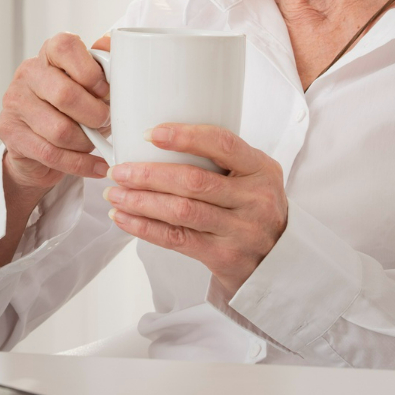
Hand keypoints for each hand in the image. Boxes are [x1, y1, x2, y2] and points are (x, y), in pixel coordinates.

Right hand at [0, 33, 112, 197]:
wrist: (41, 145)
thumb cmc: (73, 109)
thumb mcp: (92, 87)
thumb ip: (104, 66)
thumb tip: (112, 43)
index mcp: (49, 53)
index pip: (66, 46)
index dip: (91, 72)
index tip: (105, 91)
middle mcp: (28, 72)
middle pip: (64, 94)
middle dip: (94, 115)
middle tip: (106, 122)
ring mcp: (14, 101)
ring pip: (59, 130)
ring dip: (86, 143)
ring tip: (96, 144)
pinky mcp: (9, 131)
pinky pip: (50, 153)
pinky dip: (80, 164)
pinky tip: (97, 166)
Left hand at [103, 124, 287, 297]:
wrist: (279, 260)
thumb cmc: (255, 208)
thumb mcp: (254, 176)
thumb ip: (221, 159)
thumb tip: (158, 139)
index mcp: (261, 169)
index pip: (223, 144)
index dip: (184, 136)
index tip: (149, 134)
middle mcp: (254, 199)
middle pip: (193, 181)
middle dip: (149, 174)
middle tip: (119, 170)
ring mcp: (241, 230)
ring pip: (181, 211)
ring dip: (141, 201)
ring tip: (115, 193)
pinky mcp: (224, 257)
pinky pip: (177, 239)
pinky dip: (145, 227)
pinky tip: (125, 217)